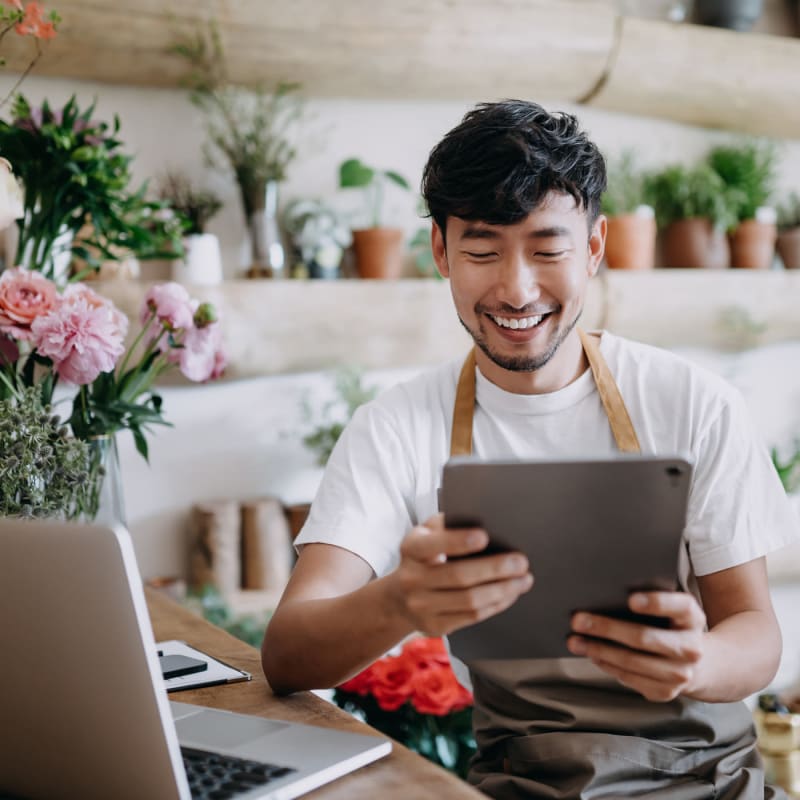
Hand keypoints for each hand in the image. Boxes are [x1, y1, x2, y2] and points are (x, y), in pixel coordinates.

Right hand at [386, 513, 532, 636]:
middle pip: (459, 575)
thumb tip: (485, 518)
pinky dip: (496, 605)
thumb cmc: (424, 557)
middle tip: (521, 562)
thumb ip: (448, 525)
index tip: (485, 537)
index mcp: (411, 548)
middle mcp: (412, 578)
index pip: (434, 544)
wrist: (399, 598)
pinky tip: (510, 594)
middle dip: (495, 569)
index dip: (459, 541)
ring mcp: (421, 606)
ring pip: (470, 600)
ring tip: (523, 579)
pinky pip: (472, 616)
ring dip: (502, 590)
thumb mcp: (427, 535)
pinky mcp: (434, 626)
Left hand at [566, 591, 706, 701]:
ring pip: (631, 661)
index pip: (678, 606)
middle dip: (606, 628)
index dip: (656, 603)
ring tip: (575, 641)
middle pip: (644, 637)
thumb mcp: (670, 608)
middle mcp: (691, 648)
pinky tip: (592, 655)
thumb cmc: (671, 625)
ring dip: (598, 650)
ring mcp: (680, 674)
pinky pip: (629, 678)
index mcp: (692, 617)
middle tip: (577, 620)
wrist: (698, 663)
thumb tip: (603, 596)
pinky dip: (607, 665)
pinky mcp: (665, 692)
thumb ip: (647, 600)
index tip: (630, 599)